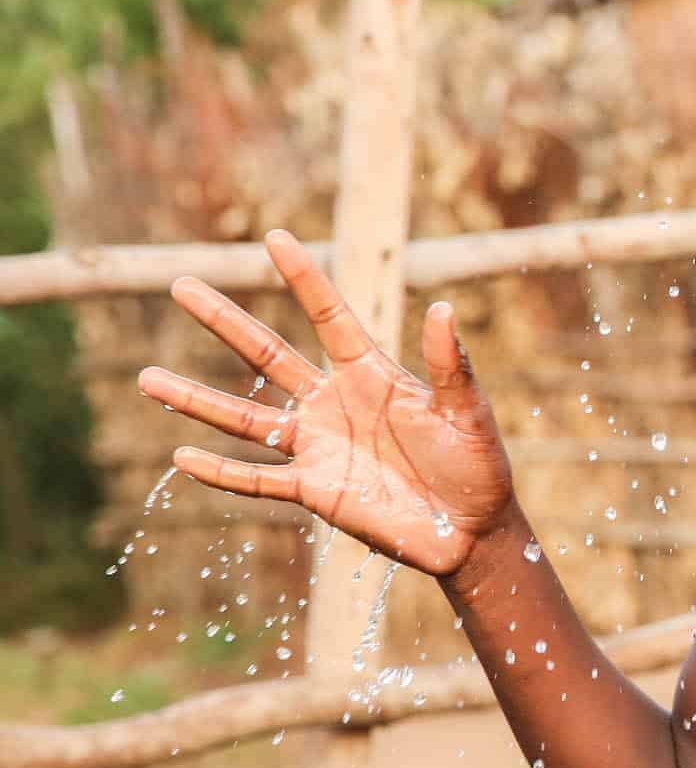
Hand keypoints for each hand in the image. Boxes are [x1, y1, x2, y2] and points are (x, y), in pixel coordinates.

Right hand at [136, 230, 514, 576]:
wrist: (473, 531)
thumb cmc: (478, 466)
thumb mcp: (469, 413)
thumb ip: (450, 366)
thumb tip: (444, 309)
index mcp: (372, 375)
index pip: (328, 316)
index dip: (304, 279)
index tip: (275, 237)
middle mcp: (335, 404)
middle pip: (267, 355)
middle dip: (224, 321)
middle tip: (180, 285)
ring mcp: (319, 447)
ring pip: (245, 418)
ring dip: (196, 400)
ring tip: (145, 378)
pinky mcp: (316, 491)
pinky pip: (258, 481)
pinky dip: (222, 473)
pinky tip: (181, 458)